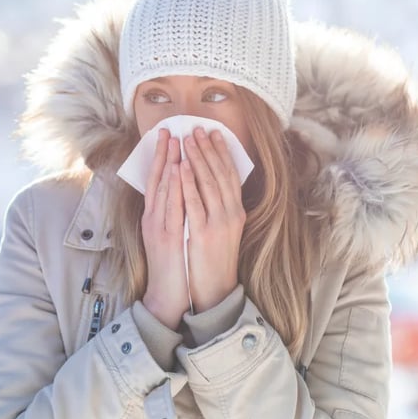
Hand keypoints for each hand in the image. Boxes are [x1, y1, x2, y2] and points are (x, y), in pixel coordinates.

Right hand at [140, 130, 189, 328]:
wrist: (166, 296)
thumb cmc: (172, 266)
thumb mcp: (169, 235)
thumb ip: (172, 214)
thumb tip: (179, 193)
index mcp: (154, 218)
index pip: (157, 182)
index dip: (162, 158)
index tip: (168, 137)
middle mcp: (153, 219)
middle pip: (157, 181)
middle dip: (164, 154)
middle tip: (170, 131)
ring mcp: (158, 228)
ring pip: (163, 190)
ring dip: (168, 164)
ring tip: (175, 142)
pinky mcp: (166, 238)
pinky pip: (171, 208)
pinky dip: (174, 188)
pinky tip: (179, 171)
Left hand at [180, 128, 245, 311]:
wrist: (215, 289)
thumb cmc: (215, 259)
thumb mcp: (224, 230)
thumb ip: (221, 208)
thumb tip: (212, 184)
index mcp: (236, 212)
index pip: (230, 175)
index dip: (222, 153)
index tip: (214, 133)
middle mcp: (231, 214)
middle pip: (220, 174)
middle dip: (208, 149)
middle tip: (198, 128)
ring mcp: (218, 223)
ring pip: (208, 184)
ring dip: (198, 159)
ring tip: (188, 139)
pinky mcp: (202, 233)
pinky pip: (194, 203)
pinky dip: (188, 183)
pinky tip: (181, 167)